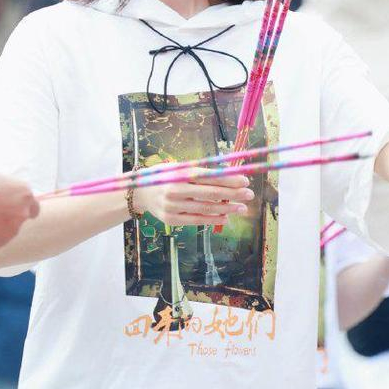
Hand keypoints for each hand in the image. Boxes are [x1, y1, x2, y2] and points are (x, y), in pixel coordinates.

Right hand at [0, 169, 38, 248]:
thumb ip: (7, 189)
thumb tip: (7, 194)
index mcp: (25, 194)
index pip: (33, 207)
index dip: (22, 208)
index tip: (12, 209)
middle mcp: (22, 213)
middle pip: (21, 220)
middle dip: (10, 218)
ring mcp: (10, 231)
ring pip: (7, 232)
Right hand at [134, 171, 254, 226]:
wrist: (140, 192)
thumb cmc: (165, 176)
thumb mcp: (178, 168)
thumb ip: (200, 170)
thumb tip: (229, 172)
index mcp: (178, 174)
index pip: (208, 176)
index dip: (228, 179)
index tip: (245, 180)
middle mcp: (175, 190)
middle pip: (210, 193)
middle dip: (232, 194)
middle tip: (249, 194)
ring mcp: (172, 206)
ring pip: (205, 208)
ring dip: (227, 208)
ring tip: (241, 207)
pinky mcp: (171, 219)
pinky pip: (196, 220)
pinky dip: (213, 219)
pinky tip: (226, 217)